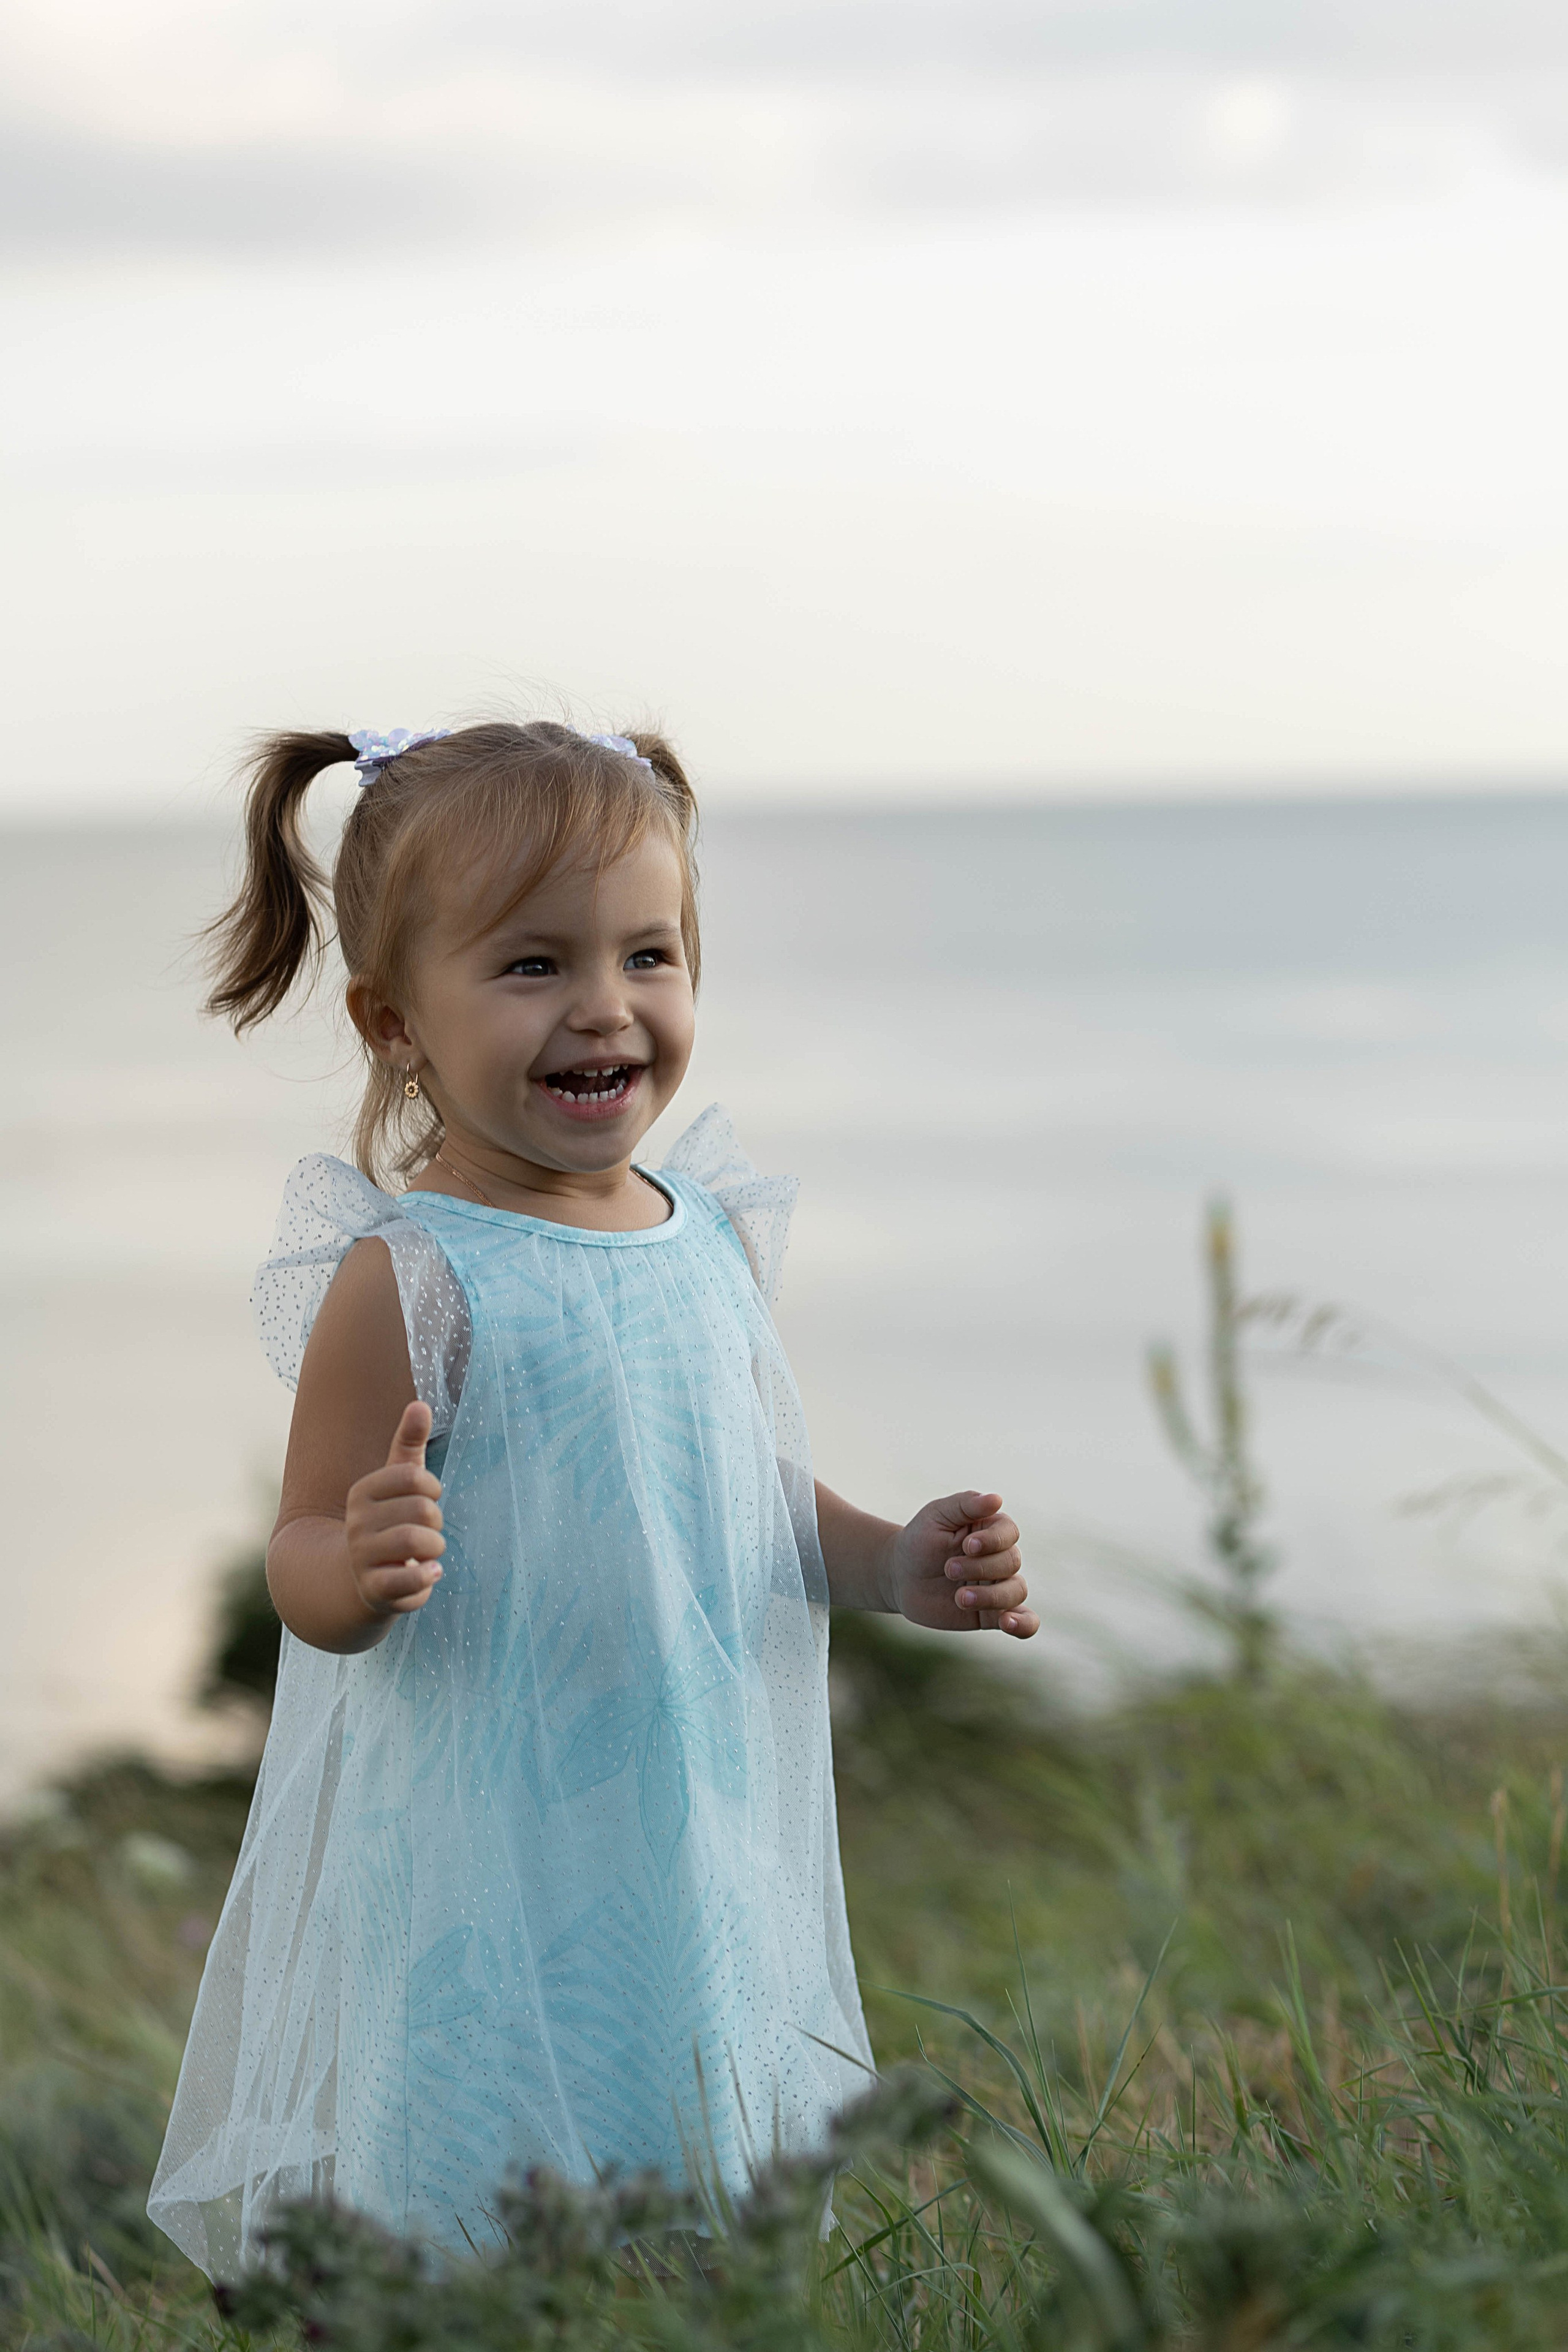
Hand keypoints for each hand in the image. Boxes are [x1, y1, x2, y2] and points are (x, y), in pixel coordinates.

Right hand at [343, 1401, 444, 1622]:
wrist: (361, 1579)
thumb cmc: (390, 1521)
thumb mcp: (398, 1481)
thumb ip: (408, 1443)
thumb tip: (420, 1403)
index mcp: (363, 1492)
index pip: (414, 1476)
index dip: (432, 1488)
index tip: (426, 1500)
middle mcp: (357, 1523)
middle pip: (422, 1511)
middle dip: (436, 1522)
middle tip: (428, 1532)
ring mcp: (362, 1558)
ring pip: (417, 1543)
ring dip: (435, 1549)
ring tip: (428, 1553)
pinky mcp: (374, 1590)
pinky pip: (409, 1582)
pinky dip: (427, 1578)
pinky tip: (430, 1573)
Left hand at [889, 1490, 1035, 1638]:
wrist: (899, 1577)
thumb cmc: (919, 1540)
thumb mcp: (936, 1515)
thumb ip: (965, 1505)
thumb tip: (997, 1499)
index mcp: (990, 1530)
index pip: (1009, 1533)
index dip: (993, 1541)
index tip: (966, 1545)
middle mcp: (999, 1557)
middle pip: (1012, 1561)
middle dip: (980, 1567)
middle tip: (948, 1569)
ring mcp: (997, 1586)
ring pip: (1017, 1590)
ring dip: (991, 1596)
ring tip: (960, 1597)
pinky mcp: (992, 1613)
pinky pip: (1023, 1621)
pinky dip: (1024, 1625)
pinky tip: (1008, 1623)